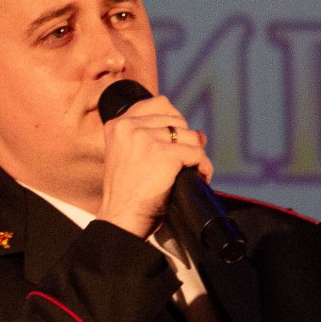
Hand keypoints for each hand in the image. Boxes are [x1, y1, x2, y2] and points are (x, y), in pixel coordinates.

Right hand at [96, 96, 209, 238]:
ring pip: (189, 136)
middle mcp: (130, 126)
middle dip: (186, 138)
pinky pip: (197, 153)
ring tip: (193, 169)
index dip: (174, 120)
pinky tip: (200, 176)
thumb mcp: (126, 156)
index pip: (158, 104)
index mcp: (117, 125)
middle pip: (177, 119)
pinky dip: (203, 166)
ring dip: (196, 153)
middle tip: (186, 158)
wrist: (120, 218)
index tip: (176, 138)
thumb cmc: (125, 194)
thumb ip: (147, 137)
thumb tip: (196, 132)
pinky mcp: (164, 154)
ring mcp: (147, 138)